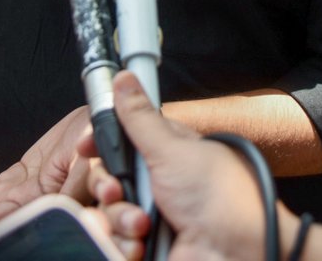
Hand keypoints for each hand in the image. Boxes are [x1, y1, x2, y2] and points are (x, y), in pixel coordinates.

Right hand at [83, 72, 274, 260]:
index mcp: (164, 154)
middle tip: (118, 191)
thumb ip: (140, 118)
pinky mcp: (144, 247)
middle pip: (105, 179)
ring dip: (118, 220)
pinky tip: (140, 246)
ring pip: (106, 213)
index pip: (119, 142)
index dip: (99, 144)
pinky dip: (120, 244)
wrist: (236, 254)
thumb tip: (125, 78)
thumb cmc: (221, 199)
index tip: (85, 146)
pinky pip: (112, 242)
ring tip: (143, 226)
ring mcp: (149, 218)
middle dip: (107, 187)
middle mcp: (154, 185)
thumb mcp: (173, 150)